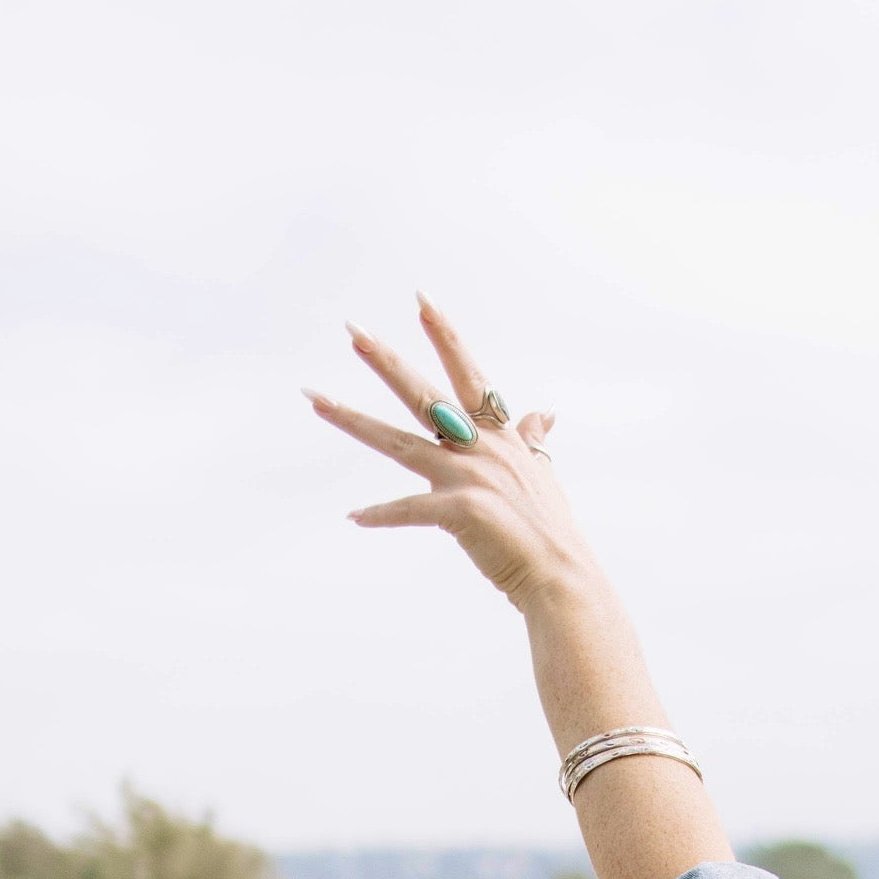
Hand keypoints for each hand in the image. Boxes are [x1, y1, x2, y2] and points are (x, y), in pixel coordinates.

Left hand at [306, 298, 596, 611]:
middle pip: (424, 396)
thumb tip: (542, 413)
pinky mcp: (460, 510)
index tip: (422, 301)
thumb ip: (533, 440)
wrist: (562, 577)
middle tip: (352, 330)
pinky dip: (381, 515)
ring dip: (353, 420)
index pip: (468, 375)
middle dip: (386, 362)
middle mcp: (480, 449)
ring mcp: (469, 477)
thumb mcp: (542, 475)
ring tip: (315, 399)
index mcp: (500, 437)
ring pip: (399, 443)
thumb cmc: (551, 531)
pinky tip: (355, 516)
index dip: (446, 337)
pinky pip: (409, 510)